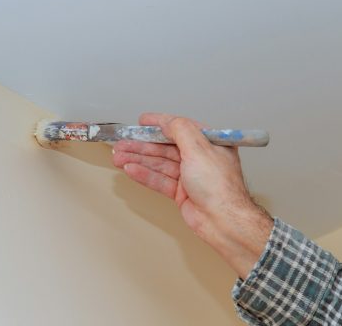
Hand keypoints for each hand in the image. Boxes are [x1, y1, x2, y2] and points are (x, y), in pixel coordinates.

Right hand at [112, 113, 272, 277]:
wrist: (223, 221)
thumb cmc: (220, 187)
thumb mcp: (199, 149)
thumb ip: (180, 130)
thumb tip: (166, 121)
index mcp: (210, 143)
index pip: (180, 128)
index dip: (159, 124)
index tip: (142, 121)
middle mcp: (200, 158)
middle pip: (165, 147)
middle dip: (141, 145)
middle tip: (122, 143)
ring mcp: (190, 176)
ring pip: (159, 164)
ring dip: (138, 160)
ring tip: (118, 156)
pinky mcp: (181, 192)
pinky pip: (159, 179)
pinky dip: (144, 174)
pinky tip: (130, 169)